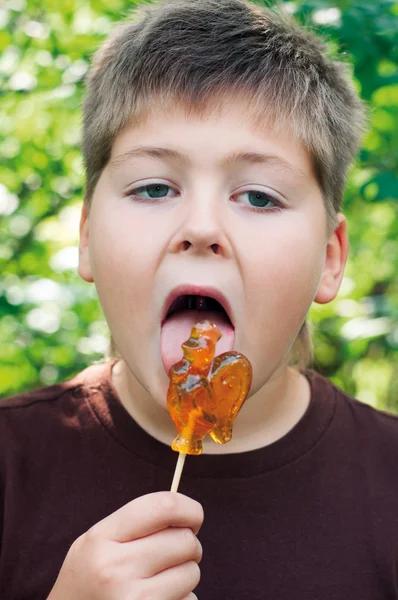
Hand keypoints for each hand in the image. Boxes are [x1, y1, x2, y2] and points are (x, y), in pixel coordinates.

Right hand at [47, 491, 202, 599]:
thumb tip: (187, 514)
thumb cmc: (89, 579)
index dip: (188, 508)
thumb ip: (135, 523)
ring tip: (159, 582)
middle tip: (172, 555)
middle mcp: (116, 569)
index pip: (162, 506)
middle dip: (188, 546)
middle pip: (184, 540)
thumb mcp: (97, 542)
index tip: (193, 517)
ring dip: (185, 576)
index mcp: (102, 538)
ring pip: (191, 573)